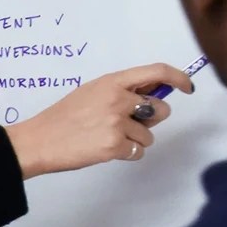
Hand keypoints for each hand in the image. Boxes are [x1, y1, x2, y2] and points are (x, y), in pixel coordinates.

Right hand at [3, 62, 193, 177]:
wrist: (39, 140)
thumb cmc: (62, 117)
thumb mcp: (90, 92)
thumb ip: (119, 92)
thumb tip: (151, 97)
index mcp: (112, 82)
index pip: (156, 72)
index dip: (178, 78)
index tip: (187, 87)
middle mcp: (118, 99)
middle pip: (161, 109)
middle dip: (152, 119)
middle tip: (131, 124)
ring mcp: (117, 123)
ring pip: (149, 135)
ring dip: (134, 140)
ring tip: (107, 138)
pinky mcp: (114, 146)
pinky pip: (138, 152)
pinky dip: (126, 154)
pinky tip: (105, 150)